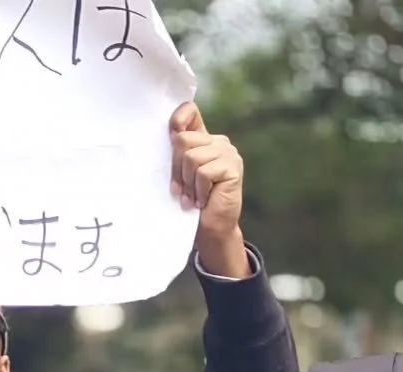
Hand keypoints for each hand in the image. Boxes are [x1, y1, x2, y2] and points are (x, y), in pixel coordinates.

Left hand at [170, 102, 248, 276]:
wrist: (211, 229)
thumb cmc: (191, 202)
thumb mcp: (179, 174)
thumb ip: (177, 153)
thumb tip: (171, 135)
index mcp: (204, 139)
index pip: (190, 111)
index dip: (176, 120)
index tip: (170, 138)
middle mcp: (218, 141)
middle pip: (182, 140)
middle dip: (176, 169)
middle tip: (181, 190)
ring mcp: (228, 153)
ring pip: (191, 157)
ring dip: (187, 183)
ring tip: (193, 197)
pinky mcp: (232, 167)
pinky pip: (203, 172)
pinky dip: (198, 191)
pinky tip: (204, 201)